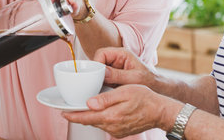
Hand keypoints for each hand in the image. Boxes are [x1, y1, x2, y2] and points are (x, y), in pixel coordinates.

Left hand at [63, 84, 178, 137]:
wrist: (160, 111)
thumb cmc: (145, 98)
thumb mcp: (125, 92)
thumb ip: (106, 98)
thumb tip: (89, 103)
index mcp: (111, 115)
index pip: (86, 117)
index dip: (73, 115)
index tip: (63, 112)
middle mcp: (112, 126)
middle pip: (89, 121)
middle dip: (79, 116)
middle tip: (69, 109)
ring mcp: (116, 130)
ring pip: (98, 123)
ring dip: (89, 117)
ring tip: (83, 109)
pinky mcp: (121, 131)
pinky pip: (106, 125)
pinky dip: (100, 119)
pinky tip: (100, 111)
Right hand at [94, 47, 156, 87]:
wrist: (156, 89)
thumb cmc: (149, 81)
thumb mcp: (134, 78)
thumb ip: (119, 75)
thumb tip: (102, 73)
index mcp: (122, 54)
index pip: (102, 53)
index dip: (96, 63)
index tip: (95, 75)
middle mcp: (116, 59)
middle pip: (98, 62)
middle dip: (96, 73)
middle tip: (96, 84)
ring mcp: (113, 68)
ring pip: (98, 71)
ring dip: (98, 80)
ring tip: (100, 89)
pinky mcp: (112, 78)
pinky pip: (102, 80)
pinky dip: (101, 86)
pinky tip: (104, 92)